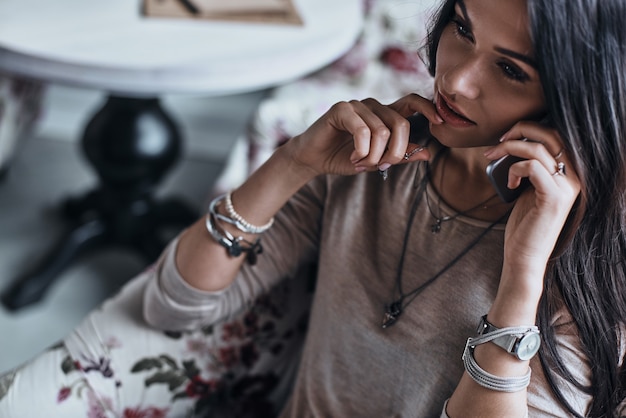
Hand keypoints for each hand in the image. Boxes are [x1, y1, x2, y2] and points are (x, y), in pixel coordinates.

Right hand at [285, 94, 442, 176]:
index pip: (412, 101)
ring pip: (382, 131)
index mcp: (384, 115)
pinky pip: (363, 131)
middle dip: (395, 152)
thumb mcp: (376, 160)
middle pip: (401, 124)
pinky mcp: (341, 109)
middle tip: (381, 166)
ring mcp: (357, 105)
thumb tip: (427, 153)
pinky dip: (362, 150)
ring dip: (374, 156)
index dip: (428, 108)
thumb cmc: (344, 157)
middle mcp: (373, 106)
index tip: (440, 122)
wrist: (314, 159)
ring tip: (361, 163)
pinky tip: (353, 157)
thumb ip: (400, 156)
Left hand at [485, 121, 580, 307]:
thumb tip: (513, 142)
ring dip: (509, 148)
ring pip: (538, 149)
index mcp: (570, 174)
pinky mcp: (553, 197)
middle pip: (552, 134)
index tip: (506, 136)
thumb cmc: (523, 224)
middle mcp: (574, 178)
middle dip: (521, 129)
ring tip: (492, 157)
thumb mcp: (528, 189)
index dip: (531, 128)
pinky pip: (533, 167)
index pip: (557, 135)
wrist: (524, 256)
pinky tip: (509, 182)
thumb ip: (530, 167)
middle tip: (498, 140)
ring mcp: (566, 188)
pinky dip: (515, 168)